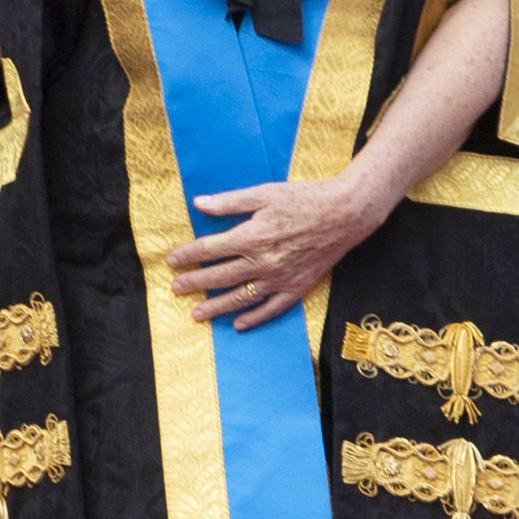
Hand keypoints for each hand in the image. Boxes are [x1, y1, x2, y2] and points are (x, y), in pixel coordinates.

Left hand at [168, 174, 383, 329]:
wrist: (345, 213)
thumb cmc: (304, 199)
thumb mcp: (264, 193)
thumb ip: (230, 202)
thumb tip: (199, 203)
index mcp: (251, 236)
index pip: (209, 250)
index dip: (187, 256)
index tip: (172, 261)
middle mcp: (262, 262)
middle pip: (219, 276)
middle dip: (194, 283)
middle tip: (175, 288)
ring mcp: (279, 278)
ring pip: (240, 298)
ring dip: (216, 307)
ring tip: (196, 313)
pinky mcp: (297, 287)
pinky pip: (271, 309)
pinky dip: (254, 318)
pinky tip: (238, 324)